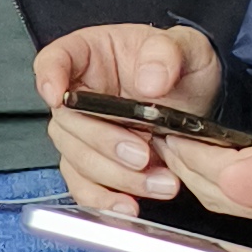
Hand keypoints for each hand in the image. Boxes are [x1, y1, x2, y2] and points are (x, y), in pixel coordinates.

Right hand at [33, 21, 225, 215]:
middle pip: (67, 121)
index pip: (54, 59)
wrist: (202, 102)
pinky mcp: (98, 164)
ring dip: (115, 177)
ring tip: (158, 181)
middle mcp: (80, 94)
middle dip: (102, 143)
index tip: (56, 94)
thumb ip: (166, 54)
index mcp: (90, 54)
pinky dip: (105, 199)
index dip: (49, 77)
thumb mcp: (186, 46)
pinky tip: (128, 205)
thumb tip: (149, 82)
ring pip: (77, 159)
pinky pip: (85, 186)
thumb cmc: (183, 66)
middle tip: (141, 154)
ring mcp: (86, 132)